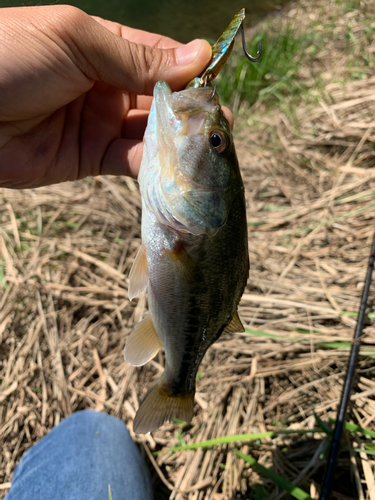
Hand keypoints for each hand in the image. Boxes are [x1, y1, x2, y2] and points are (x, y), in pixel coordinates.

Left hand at [0, 6, 213, 187]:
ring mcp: (101, 124)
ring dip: (178, 142)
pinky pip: (132, 161)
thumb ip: (136, 57)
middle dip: (190, 112)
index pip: (160, 59)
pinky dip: (154, 165)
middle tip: (221, 126)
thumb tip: (197, 55)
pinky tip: (176, 167)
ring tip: (208, 149)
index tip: (217, 84)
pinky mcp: (92, 158)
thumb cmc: (11, 57)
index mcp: (104, 48)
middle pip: (161, 100)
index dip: (190, 71)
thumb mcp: (77, 42)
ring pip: (151, 134)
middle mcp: (107, 86)